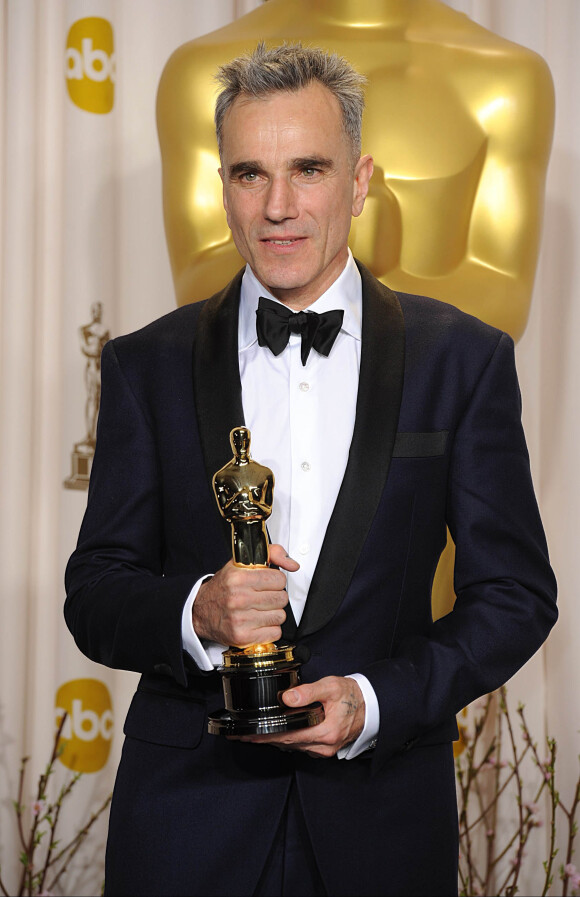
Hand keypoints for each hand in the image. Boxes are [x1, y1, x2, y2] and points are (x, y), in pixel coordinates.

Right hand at [192, 544, 298, 647]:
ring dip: (273, 614)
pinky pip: (274, 633)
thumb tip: (292, 565)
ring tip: (260, 610)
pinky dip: (269, 629)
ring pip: (280, 616)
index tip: (268, 583)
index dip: (276, 581)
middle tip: (264, 597)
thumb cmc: (223, 588)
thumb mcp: (241, 563)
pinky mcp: (242, 637)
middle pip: (281, 599)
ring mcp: (240, 619)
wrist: (199, 611)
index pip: (279, 579)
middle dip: (275, 597)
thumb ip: (271, 554)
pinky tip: (258, 623)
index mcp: (238, 578)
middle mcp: (238, 598)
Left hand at [232, 676, 365, 757]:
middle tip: (241, 735)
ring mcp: (324, 749)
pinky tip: (275, 734)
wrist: (370, 705)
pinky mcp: (324, 747)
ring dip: (273, 740)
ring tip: (252, 734)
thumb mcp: (331, 686)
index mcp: (325, 732)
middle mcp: (323, 746)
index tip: (246, 735)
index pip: (286, 736)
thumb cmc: (352, 695)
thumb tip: (287, 698)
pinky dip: (286, 740)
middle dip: (263, 739)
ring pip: (292, 746)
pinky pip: (300, 746)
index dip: (264, 736)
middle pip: (286, 744)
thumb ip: (308, 692)